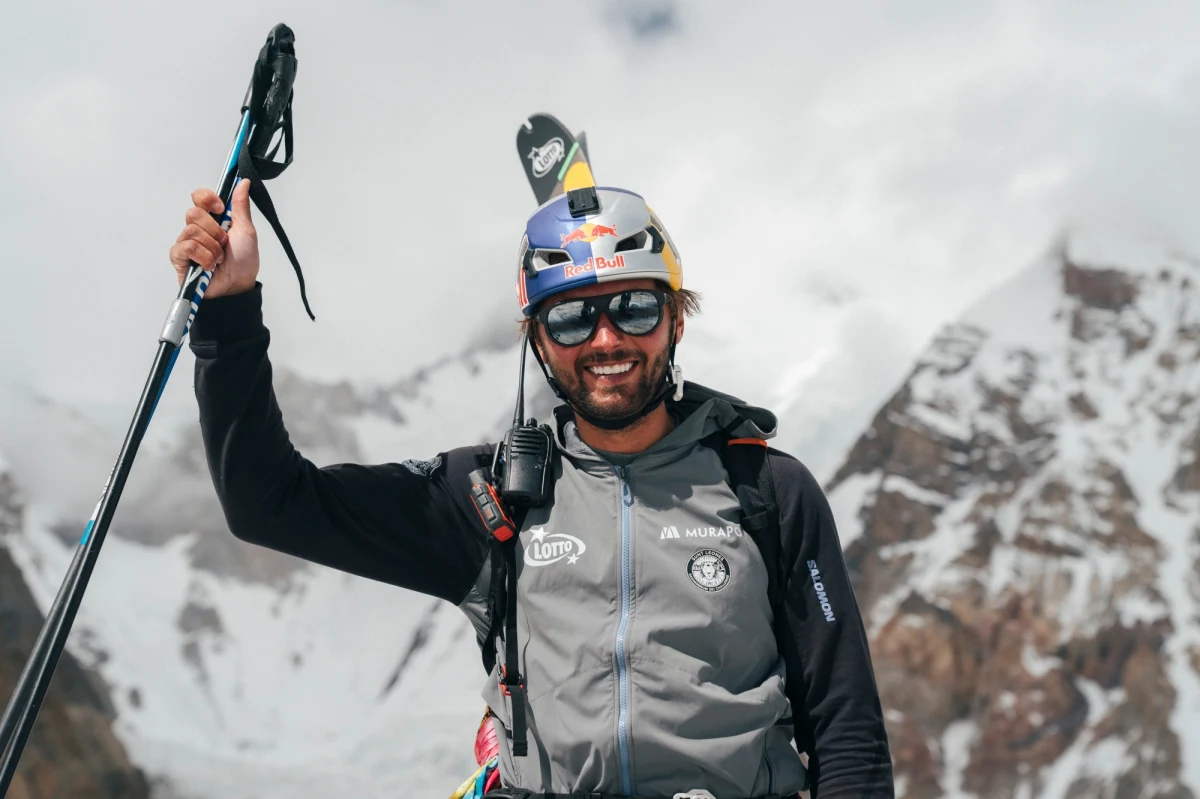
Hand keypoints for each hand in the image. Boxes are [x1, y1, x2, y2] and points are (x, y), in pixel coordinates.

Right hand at [168, 178, 259, 297]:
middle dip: (215, 231)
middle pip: (194, 213)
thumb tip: (243, 182)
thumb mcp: (246, 231)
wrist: (237, 286)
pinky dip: (203, 257)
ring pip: (191, 230)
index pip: (199, 197)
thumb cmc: (243, 261)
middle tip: (224, 244)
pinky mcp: (179, 257)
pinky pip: (185, 247)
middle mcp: (198, 228)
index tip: (221, 209)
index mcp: (213, 219)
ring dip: (211, 247)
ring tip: (219, 258)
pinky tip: (209, 266)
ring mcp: (187, 242)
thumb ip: (241, 206)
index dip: (207, 199)